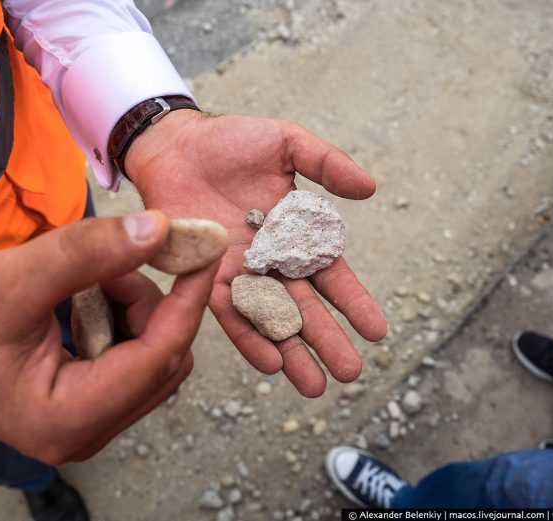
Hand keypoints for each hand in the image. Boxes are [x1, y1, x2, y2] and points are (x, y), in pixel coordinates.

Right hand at [0, 212, 217, 463]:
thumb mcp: (12, 280)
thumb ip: (87, 254)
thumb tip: (159, 228)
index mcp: (68, 418)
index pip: (158, 358)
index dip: (187, 302)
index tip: (202, 254)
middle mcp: (85, 433)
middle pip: (162, 362)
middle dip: (151, 304)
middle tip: (117, 260)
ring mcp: (85, 424)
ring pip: (149, 360)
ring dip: (134, 310)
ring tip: (91, 277)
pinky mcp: (81, 407)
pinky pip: (127, 362)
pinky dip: (119, 321)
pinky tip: (84, 297)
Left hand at [126, 111, 386, 396]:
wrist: (176, 145)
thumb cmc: (231, 142)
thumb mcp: (287, 142)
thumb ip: (326, 163)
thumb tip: (371, 188)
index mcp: (295, 233)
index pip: (330, 273)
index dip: (353, 302)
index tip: (376, 331)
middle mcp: (270, 260)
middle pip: (303, 307)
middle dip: (328, 340)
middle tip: (351, 373)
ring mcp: (237, 272)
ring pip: (269, 319)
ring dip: (291, 352)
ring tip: (314, 387)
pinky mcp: (203, 276)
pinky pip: (228, 312)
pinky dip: (248, 337)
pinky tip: (269, 363)